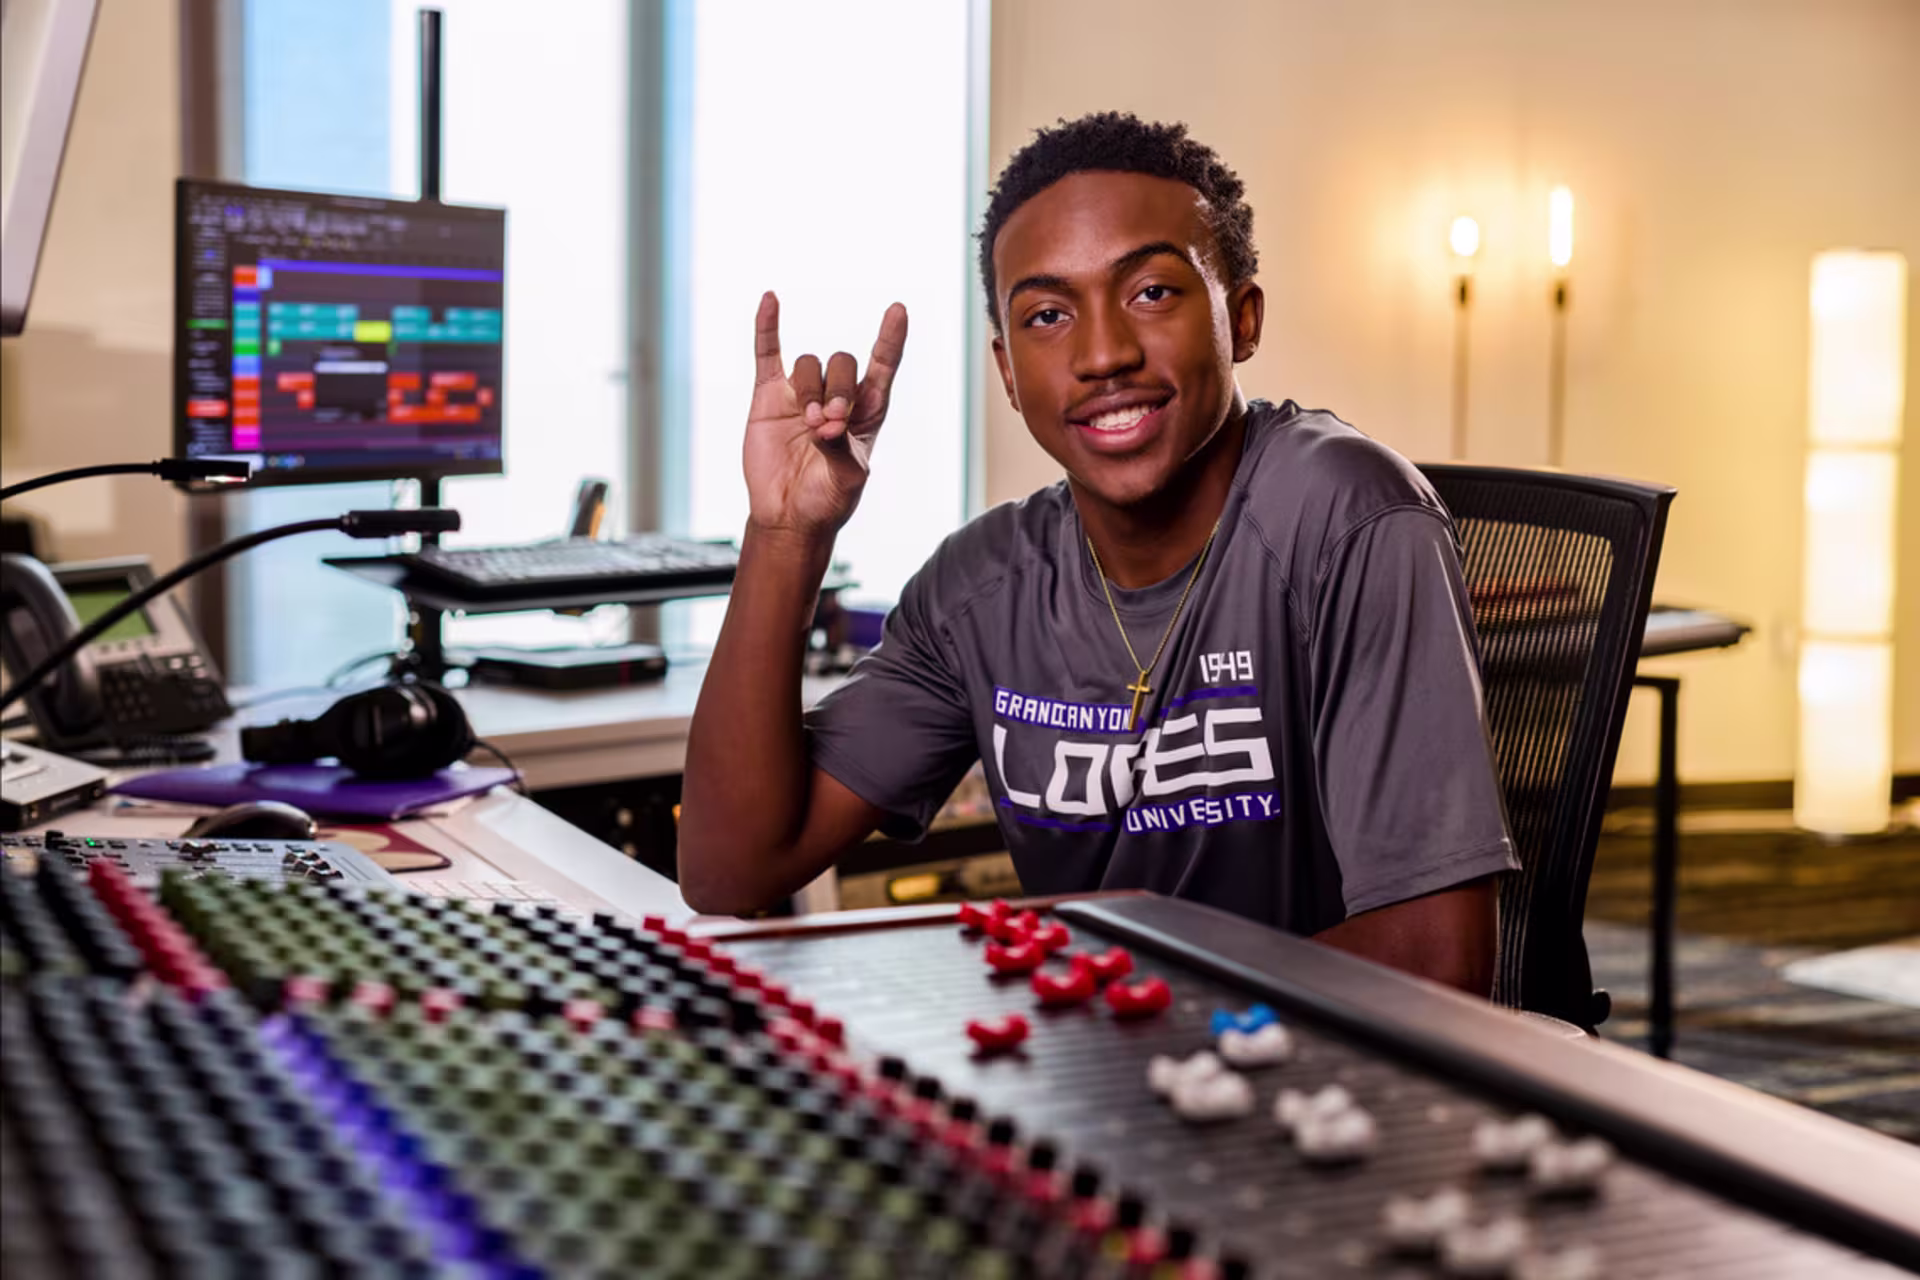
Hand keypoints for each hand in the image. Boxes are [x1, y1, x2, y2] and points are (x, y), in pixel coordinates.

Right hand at [743, 292, 907, 539]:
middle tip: (831, 422)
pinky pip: (768, 353)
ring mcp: (802, 393)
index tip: (897, 311)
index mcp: (867, 410)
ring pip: (809, 365)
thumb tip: (827, 422)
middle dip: (839, 389)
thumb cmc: (828, 499)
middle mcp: (837, 396)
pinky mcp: (769, 397)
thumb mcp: (849, 478)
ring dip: (811, 390)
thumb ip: (842, 447)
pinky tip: (770, 300)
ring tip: (809, 424)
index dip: (890, 338)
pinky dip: (767, 327)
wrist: (789, 515)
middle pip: (842, 363)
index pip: (883, 365)